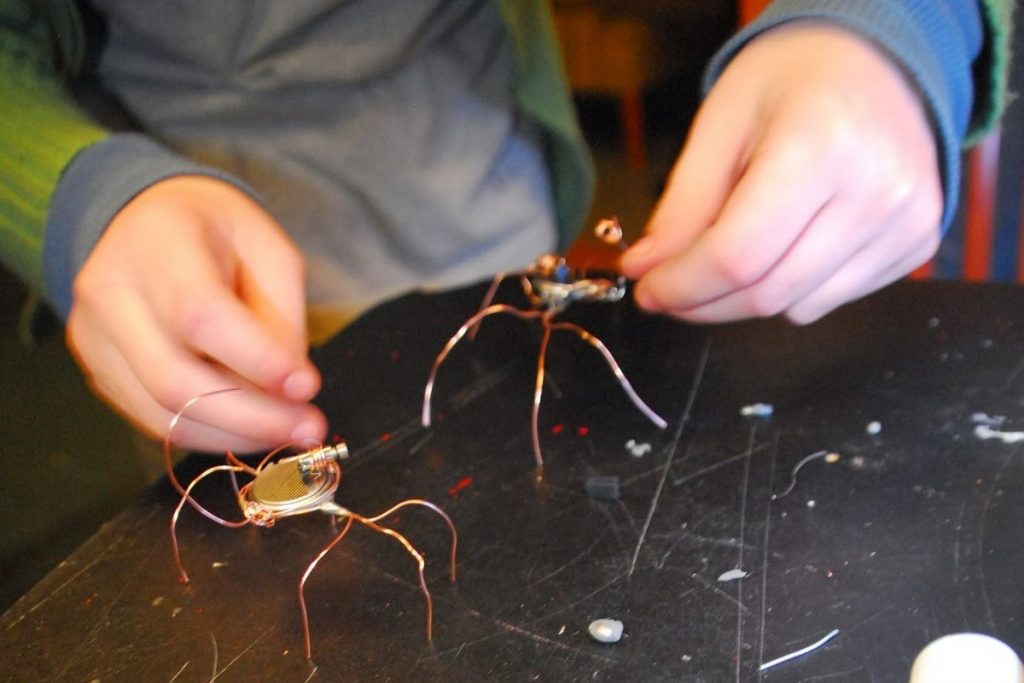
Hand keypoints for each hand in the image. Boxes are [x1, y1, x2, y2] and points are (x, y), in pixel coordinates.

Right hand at [67, 175, 326, 451]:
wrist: (150, 224)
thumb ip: (280, 316)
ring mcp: (95, 338)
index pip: (199, 316)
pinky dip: (211, 434)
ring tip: (289, 431)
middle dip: (253, 417)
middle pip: (175, 380)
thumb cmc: (220, 233)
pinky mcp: (100, 372)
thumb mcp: (270, 251)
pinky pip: (154, 421)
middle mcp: (110, 292)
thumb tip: (291, 390)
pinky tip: (251, 427)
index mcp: (156, 244)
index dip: (256, 361)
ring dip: (236, 435)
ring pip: (163, 414)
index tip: (307, 387)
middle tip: (310, 428)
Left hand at [621, 22, 942, 323]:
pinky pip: (830, 300)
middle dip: (703, 302)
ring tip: (726, 255)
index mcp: (821, 147)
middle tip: (668, 288)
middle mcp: (877, 191)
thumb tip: (647, 271)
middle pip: (766, 292)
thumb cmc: (793, 81)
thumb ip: (682, 207)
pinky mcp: (918, 244)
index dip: (682, 286)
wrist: (875, 60)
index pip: (737, 256)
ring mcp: (906, 223)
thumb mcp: (720, 125)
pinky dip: (790, 290)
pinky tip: (782, 245)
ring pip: (796, 308)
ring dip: (743, 299)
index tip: (648, 289)